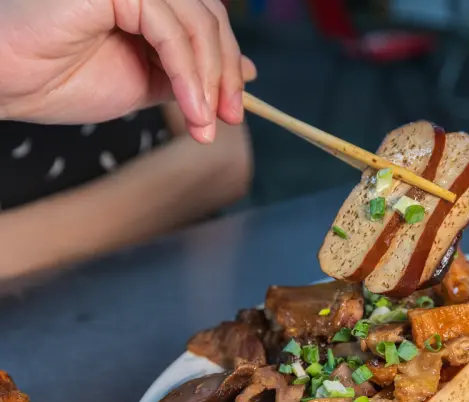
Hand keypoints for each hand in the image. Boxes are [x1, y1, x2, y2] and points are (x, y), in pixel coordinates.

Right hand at [0, 0, 256, 142]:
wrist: (6, 83)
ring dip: (209, 79)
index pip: (207, 23)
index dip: (227, 66)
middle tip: (229, 119)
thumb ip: (190, 74)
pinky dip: (188, 72)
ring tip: (206, 123)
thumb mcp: (144, 82)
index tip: (234, 112)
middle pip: (211, 20)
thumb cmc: (59, 80)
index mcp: (148, 1)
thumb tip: (245, 73)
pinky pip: (170, 30)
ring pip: (197, 24)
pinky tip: (192, 108)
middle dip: (225, 74)